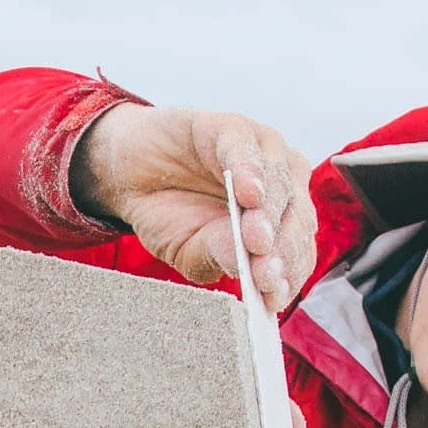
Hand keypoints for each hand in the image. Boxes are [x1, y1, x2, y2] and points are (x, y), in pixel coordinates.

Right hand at [70, 103, 315, 309]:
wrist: (131, 176)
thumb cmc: (171, 216)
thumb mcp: (190, 250)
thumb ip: (220, 255)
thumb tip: (246, 268)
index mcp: (280, 222)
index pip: (296, 250)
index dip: (287, 274)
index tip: (273, 299)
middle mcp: (282, 186)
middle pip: (296, 217)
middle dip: (281, 249)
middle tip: (265, 276)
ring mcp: (262, 153)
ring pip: (280, 183)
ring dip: (268, 214)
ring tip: (256, 240)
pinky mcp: (233, 128)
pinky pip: (247, 149)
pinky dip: (250, 171)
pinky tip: (247, 193)